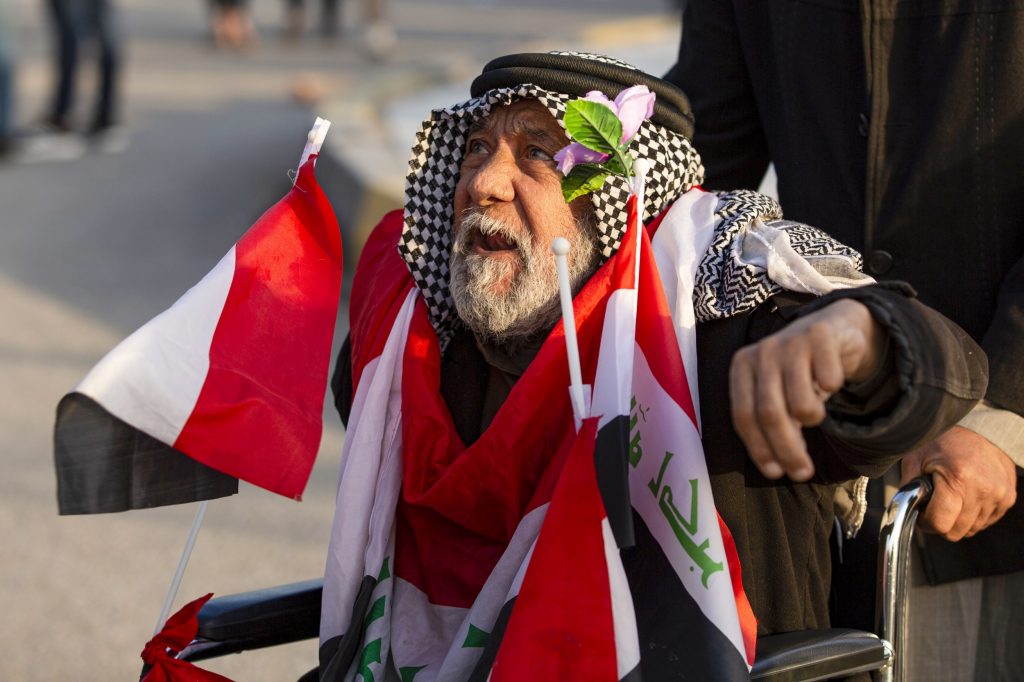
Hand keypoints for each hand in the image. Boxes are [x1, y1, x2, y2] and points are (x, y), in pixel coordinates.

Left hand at [730, 299, 885, 481]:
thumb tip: (776, 469)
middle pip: (770, 414)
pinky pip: (829, 380)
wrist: (832, 328)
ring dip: (811, 420)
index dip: (759, 448)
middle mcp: (762, 352)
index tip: (776, 473)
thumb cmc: (798, 371)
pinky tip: (831, 382)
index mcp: (742, 367)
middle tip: (802, 472)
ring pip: (799, 403)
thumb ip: (769, 423)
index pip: (743, 416)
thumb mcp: (776, 392)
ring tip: (815, 416)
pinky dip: (833, 389)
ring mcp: (790, 341)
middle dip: (787, 450)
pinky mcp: (820, 335)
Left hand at [900, 426, 1017, 540]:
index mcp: (957, 478)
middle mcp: (982, 489)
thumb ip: (908, 488)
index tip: (921, 512)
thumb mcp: (916, 458)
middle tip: (934, 504)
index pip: (940, 523)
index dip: (925, 522)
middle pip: (955, 531)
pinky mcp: (1007, 498)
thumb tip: (904, 512)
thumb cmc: (944, 442)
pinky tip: (966, 496)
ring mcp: (998, 495)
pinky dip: (972, 515)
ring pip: (971, 529)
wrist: (981, 430)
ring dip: (957, 519)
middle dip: (941, 522)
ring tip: (951, 497)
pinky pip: (985, 522)